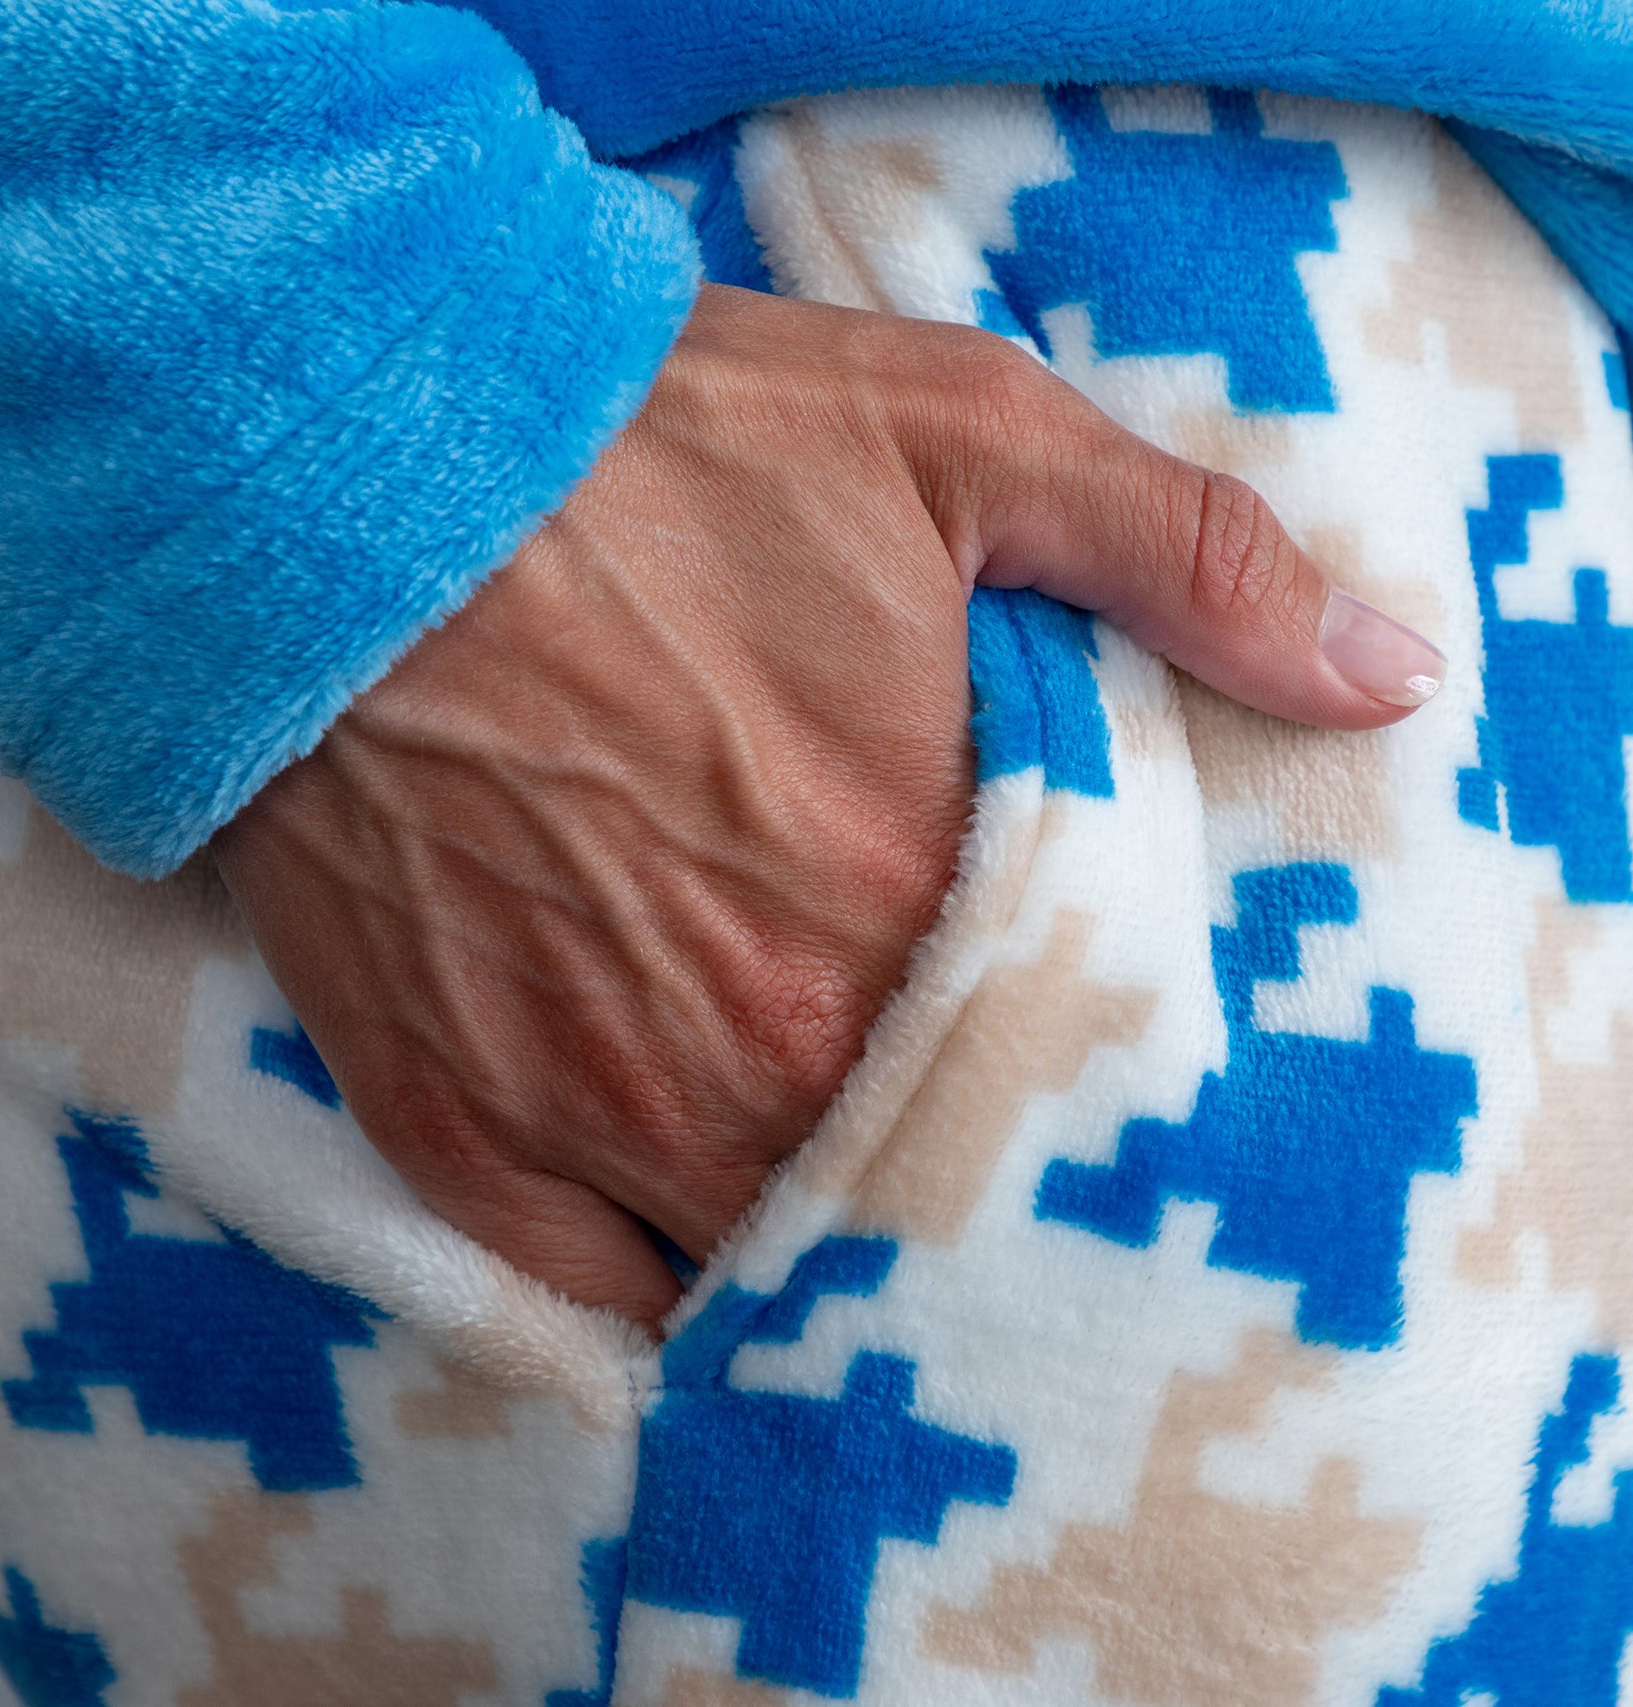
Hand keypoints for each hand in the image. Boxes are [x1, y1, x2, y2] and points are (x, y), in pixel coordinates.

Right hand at [213, 284, 1442, 1326]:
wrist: (344, 477)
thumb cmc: (652, 449)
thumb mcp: (960, 438)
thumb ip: (1191, 561)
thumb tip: (1387, 678)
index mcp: (909, 898)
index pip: (1060, 1082)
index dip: (1082, 1083)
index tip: (1078, 1062)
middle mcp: (760, 1044)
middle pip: (908, 1194)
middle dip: (952, 1176)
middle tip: (962, 1141)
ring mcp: (592, 1104)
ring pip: (757, 1266)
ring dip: (810, 1242)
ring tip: (834, 1189)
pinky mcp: (446, 1118)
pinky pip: (579, 1294)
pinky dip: (646, 1286)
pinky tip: (681, 1232)